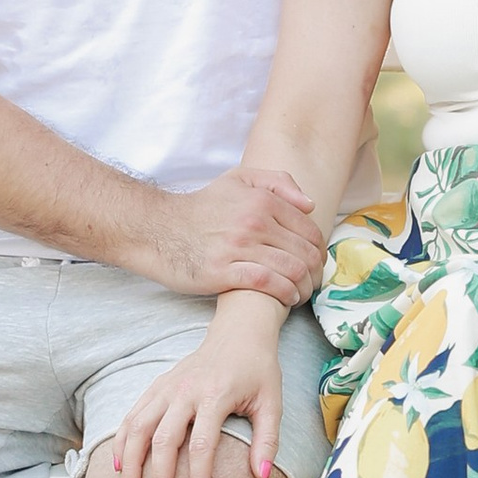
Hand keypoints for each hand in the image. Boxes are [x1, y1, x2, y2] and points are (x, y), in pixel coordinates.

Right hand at [113, 301, 289, 477]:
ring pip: (138, 427)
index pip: (202, 446)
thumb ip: (267, 440)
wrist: (239, 332)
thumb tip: (261, 477)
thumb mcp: (272, 403)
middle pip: (164, 440)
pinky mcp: (156, 386)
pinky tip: (118, 465)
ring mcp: (167, 387)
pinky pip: (132, 415)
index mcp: (215, 395)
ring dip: (130, 462)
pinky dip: (121, 440)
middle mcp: (186, 390)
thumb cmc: (258, 371)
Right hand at [148, 165, 323, 305]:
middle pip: (305, 254)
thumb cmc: (201, 207)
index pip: (310, 231)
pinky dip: (284, 294)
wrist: (158, 229)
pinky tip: (286, 298)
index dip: (319, 251)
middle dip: (315, 273)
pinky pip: (268, 284)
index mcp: (262, 201)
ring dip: (303, 288)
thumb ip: (278, 182)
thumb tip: (310, 206)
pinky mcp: (223, 272)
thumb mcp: (238, 179)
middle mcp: (254, 222)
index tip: (315, 264)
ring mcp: (238, 248)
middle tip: (311, 283)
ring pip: (292, 271)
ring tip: (299, 294)